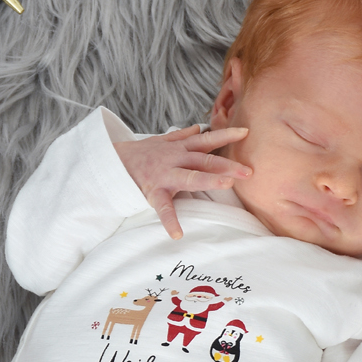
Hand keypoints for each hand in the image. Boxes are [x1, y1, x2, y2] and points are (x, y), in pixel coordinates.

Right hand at [114, 126, 252, 239]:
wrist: (113, 161)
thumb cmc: (142, 153)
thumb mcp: (162, 141)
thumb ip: (182, 136)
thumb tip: (199, 127)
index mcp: (181, 148)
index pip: (207, 140)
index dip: (226, 134)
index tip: (246, 132)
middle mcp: (175, 159)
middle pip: (205, 160)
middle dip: (227, 165)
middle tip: (248, 171)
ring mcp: (165, 175)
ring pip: (190, 177)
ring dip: (209, 180)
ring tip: (227, 185)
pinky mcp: (153, 191)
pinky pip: (163, 208)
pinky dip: (170, 221)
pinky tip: (178, 234)